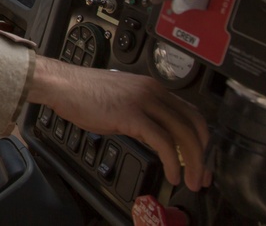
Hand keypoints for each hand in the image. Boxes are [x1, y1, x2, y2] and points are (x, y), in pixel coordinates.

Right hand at [28, 56, 211, 190]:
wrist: (62, 85)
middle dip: (203, 154)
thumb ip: (143, 114)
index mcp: (153, 87)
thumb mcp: (122, 100)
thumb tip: (156, 136)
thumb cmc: (84, 93)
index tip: (201, 159)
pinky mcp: (132, 115)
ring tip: (189, 181)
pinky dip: (172, 161)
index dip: (202, 138)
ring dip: (192, 162)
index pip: (191, 113)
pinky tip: (171, 174)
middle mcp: (154, 91)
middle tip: (202, 176)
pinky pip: (163, 141)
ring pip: (183, 133)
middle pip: (194, 124)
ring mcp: (144, 101)